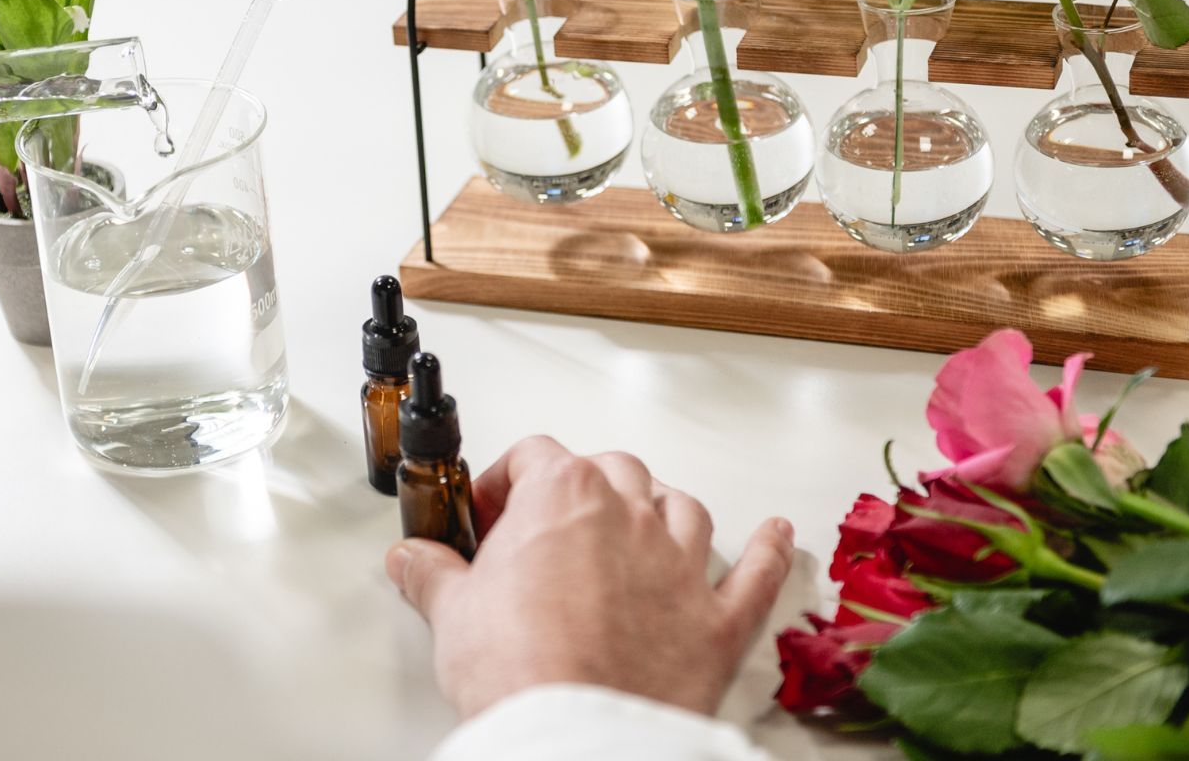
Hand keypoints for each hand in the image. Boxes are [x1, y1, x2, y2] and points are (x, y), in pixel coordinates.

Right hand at [385, 435, 794, 719]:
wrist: (578, 733)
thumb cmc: (521, 669)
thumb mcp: (452, 614)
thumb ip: (433, 575)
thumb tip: (412, 560)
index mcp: (564, 495)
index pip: (534, 455)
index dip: (506, 483)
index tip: (488, 516)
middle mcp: (632, 515)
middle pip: (613, 470)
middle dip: (582, 489)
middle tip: (549, 527)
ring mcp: (682, 565)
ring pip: (682, 508)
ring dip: (660, 510)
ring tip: (636, 527)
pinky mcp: (720, 620)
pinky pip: (757, 572)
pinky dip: (769, 551)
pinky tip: (776, 535)